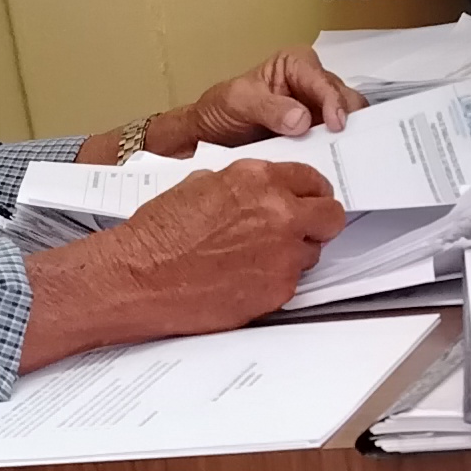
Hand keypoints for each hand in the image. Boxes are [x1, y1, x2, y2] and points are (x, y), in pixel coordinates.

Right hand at [19, 161, 345, 365]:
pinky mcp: (279, 290)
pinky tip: (245, 279)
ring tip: (256, 259)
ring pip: (312, 252)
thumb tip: (261, 192)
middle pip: (331, 216)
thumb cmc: (159, 234)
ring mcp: (283, 254)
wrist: (139, 277)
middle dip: (318, 222)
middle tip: (301, 230)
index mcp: (259, 180)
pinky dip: (275, 281)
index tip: (309, 201)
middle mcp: (279, 213)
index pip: (313, 180)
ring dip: (294, 254)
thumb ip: (242, 186)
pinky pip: (292, 282)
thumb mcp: (200, 186)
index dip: (311, 193)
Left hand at [139, 46, 361, 155]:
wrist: (209, 136)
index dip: (334, 102)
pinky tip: (333, 162)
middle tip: (344, 145)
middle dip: (348, 121)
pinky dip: (336, 151)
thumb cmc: (221, 110)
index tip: (335, 125)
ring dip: (344, 139)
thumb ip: (270, 107)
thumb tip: (303, 119)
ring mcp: (317, 111)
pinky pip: (335, 142)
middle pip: (346, 100)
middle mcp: (312, 84)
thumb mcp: (239, 101)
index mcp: (296, 64)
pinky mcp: (317, 135)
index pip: (325, 81)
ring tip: (340, 157)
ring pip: (348, 122)